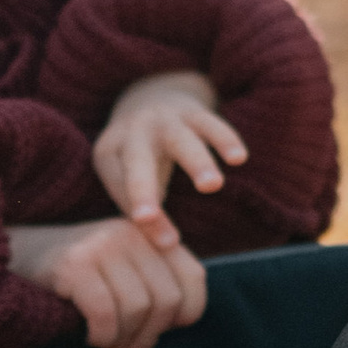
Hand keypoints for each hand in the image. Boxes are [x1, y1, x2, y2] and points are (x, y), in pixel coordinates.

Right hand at [8, 215, 206, 347]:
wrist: (15, 255)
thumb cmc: (76, 274)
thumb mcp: (122, 270)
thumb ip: (153, 286)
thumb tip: (178, 326)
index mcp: (148, 233)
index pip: (193, 277)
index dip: (186, 314)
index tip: (162, 332)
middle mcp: (129, 232)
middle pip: (166, 298)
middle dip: (151, 335)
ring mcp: (101, 245)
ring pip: (138, 308)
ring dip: (124, 339)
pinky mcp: (74, 264)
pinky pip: (105, 313)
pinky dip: (101, 335)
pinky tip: (91, 337)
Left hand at [92, 70, 246, 240]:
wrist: (151, 97)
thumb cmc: (140, 158)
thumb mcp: (130, 181)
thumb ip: (143, 215)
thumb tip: (167, 249)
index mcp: (109, 152)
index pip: (118, 186)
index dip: (133, 212)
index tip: (160, 241)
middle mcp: (133, 133)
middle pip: (136, 162)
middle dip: (142, 190)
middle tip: (147, 218)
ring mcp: (163, 119)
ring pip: (180, 140)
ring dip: (195, 162)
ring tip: (211, 185)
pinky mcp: (193, 111)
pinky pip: (210, 123)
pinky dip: (224, 139)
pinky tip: (239, 158)